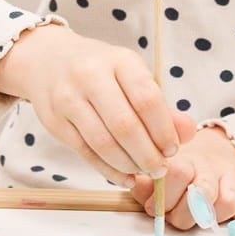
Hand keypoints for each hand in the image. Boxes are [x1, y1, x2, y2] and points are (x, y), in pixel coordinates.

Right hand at [0, 24, 190, 178]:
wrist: (47, 60)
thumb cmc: (100, 70)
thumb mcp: (131, 75)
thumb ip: (160, 105)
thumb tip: (187, 133)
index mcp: (118, 61)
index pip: (147, 98)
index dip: (163, 129)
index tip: (173, 148)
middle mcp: (90, 76)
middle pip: (124, 125)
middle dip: (147, 154)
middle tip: (160, 168)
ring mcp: (68, 99)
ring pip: (103, 143)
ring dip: (129, 164)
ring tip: (143, 172)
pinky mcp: (54, 121)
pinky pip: (85, 153)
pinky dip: (108, 170)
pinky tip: (124, 176)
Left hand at [130, 126, 234, 229]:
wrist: (217, 149)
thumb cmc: (185, 170)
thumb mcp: (160, 173)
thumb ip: (145, 183)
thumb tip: (137, 186)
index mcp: (186, 160)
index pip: (177, 173)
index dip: (165, 198)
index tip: (157, 207)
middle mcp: (212, 167)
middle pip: (202, 193)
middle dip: (185, 214)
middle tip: (178, 216)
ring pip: (229, 202)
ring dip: (213, 216)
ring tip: (203, 215)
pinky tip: (231, 214)